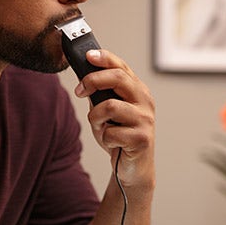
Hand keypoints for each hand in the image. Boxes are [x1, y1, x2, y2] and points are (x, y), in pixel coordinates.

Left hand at [74, 49, 154, 188]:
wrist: (133, 168)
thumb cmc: (119, 136)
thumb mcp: (106, 111)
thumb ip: (99, 93)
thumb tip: (82, 74)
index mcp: (137, 90)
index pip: (121, 66)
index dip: (105, 58)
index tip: (88, 56)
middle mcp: (145, 101)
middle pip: (118, 78)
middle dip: (93, 81)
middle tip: (79, 91)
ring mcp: (145, 119)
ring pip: (110, 106)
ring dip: (96, 118)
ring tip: (100, 126)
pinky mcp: (142, 138)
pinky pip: (111, 132)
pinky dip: (104, 138)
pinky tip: (111, 143)